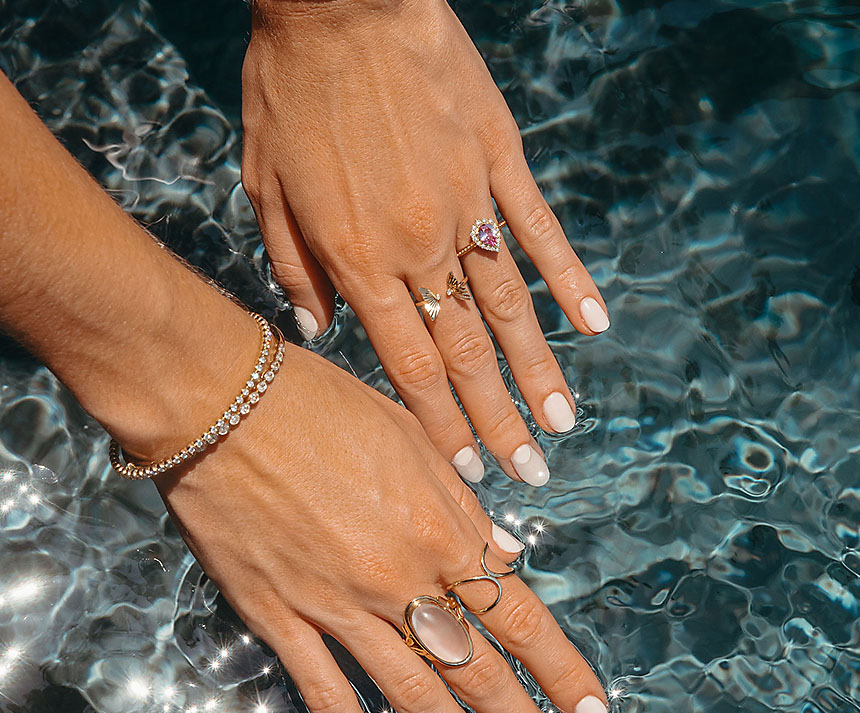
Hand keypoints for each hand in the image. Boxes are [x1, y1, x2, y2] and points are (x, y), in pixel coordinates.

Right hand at [155, 342, 609, 712]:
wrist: (219, 401)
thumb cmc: (319, 403)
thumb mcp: (409, 435)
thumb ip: (459, 503)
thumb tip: (503, 553)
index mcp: (439, 528)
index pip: (518, 616)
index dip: (562, 671)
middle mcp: (399, 578)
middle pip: (477, 667)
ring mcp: (338, 605)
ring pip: (413, 692)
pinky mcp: (280, 618)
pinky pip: (326, 693)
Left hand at [242, 0, 609, 485]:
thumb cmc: (289, 90)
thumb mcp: (266, 187)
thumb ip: (294, 269)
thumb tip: (320, 332)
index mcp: (360, 260)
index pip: (409, 365)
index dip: (439, 422)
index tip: (467, 468)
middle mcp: (421, 245)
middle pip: (466, 353)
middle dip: (498, 421)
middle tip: (531, 474)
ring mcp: (469, 202)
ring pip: (509, 305)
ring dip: (539, 370)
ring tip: (563, 423)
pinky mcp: (500, 159)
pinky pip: (539, 229)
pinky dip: (567, 278)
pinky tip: (593, 323)